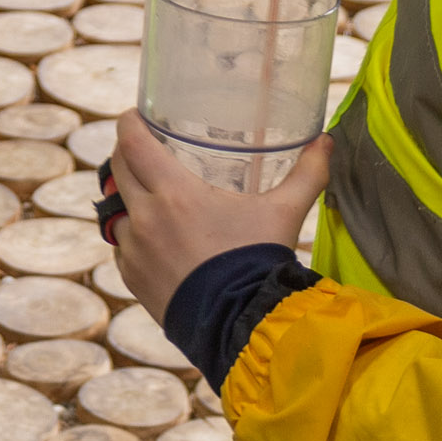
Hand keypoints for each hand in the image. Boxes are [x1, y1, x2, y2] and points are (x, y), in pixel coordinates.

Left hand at [106, 111, 331, 324]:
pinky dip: (134, 236)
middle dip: (126, 153)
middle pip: (117, 169)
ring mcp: (134, 249)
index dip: (130, 123)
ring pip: (116, 210)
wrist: (241, 324)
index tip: (136, 116)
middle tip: (144, 148)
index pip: (132, 143)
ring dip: (129, 198)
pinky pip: (122, 247)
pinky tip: (155, 238)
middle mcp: (145, 216)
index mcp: (174, 192)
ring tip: (150, 195)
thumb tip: (325, 142)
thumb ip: (306, 173)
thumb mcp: (285, 213)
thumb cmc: (259, 262)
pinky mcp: (131, 278)